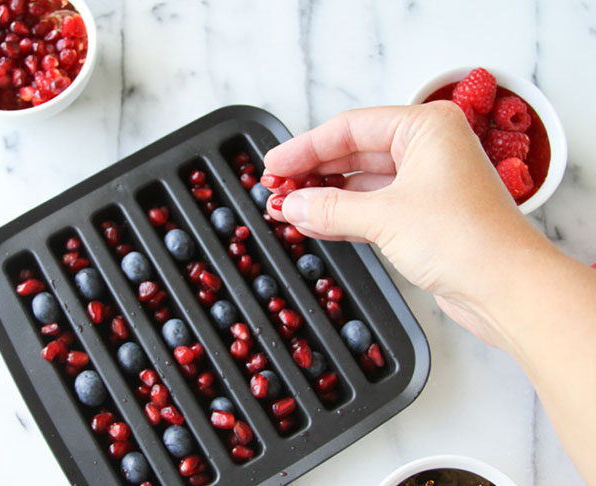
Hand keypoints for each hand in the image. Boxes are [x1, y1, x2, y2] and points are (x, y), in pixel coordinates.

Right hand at [263, 102, 543, 348]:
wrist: (507, 290)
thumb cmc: (465, 239)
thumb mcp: (386, 217)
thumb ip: (331, 208)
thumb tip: (290, 206)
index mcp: (426, 128)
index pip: (351, 128)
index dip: (306, 147)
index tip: (273, 164)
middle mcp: (427, 150)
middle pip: (354, 153)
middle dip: (312, 173)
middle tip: (274, 188)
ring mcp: (425, 185)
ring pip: (361, 184)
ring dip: (324, 198)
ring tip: (284, 207)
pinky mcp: (422, 217)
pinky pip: (372, 209)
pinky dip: (342, 217)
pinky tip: (312, 223)